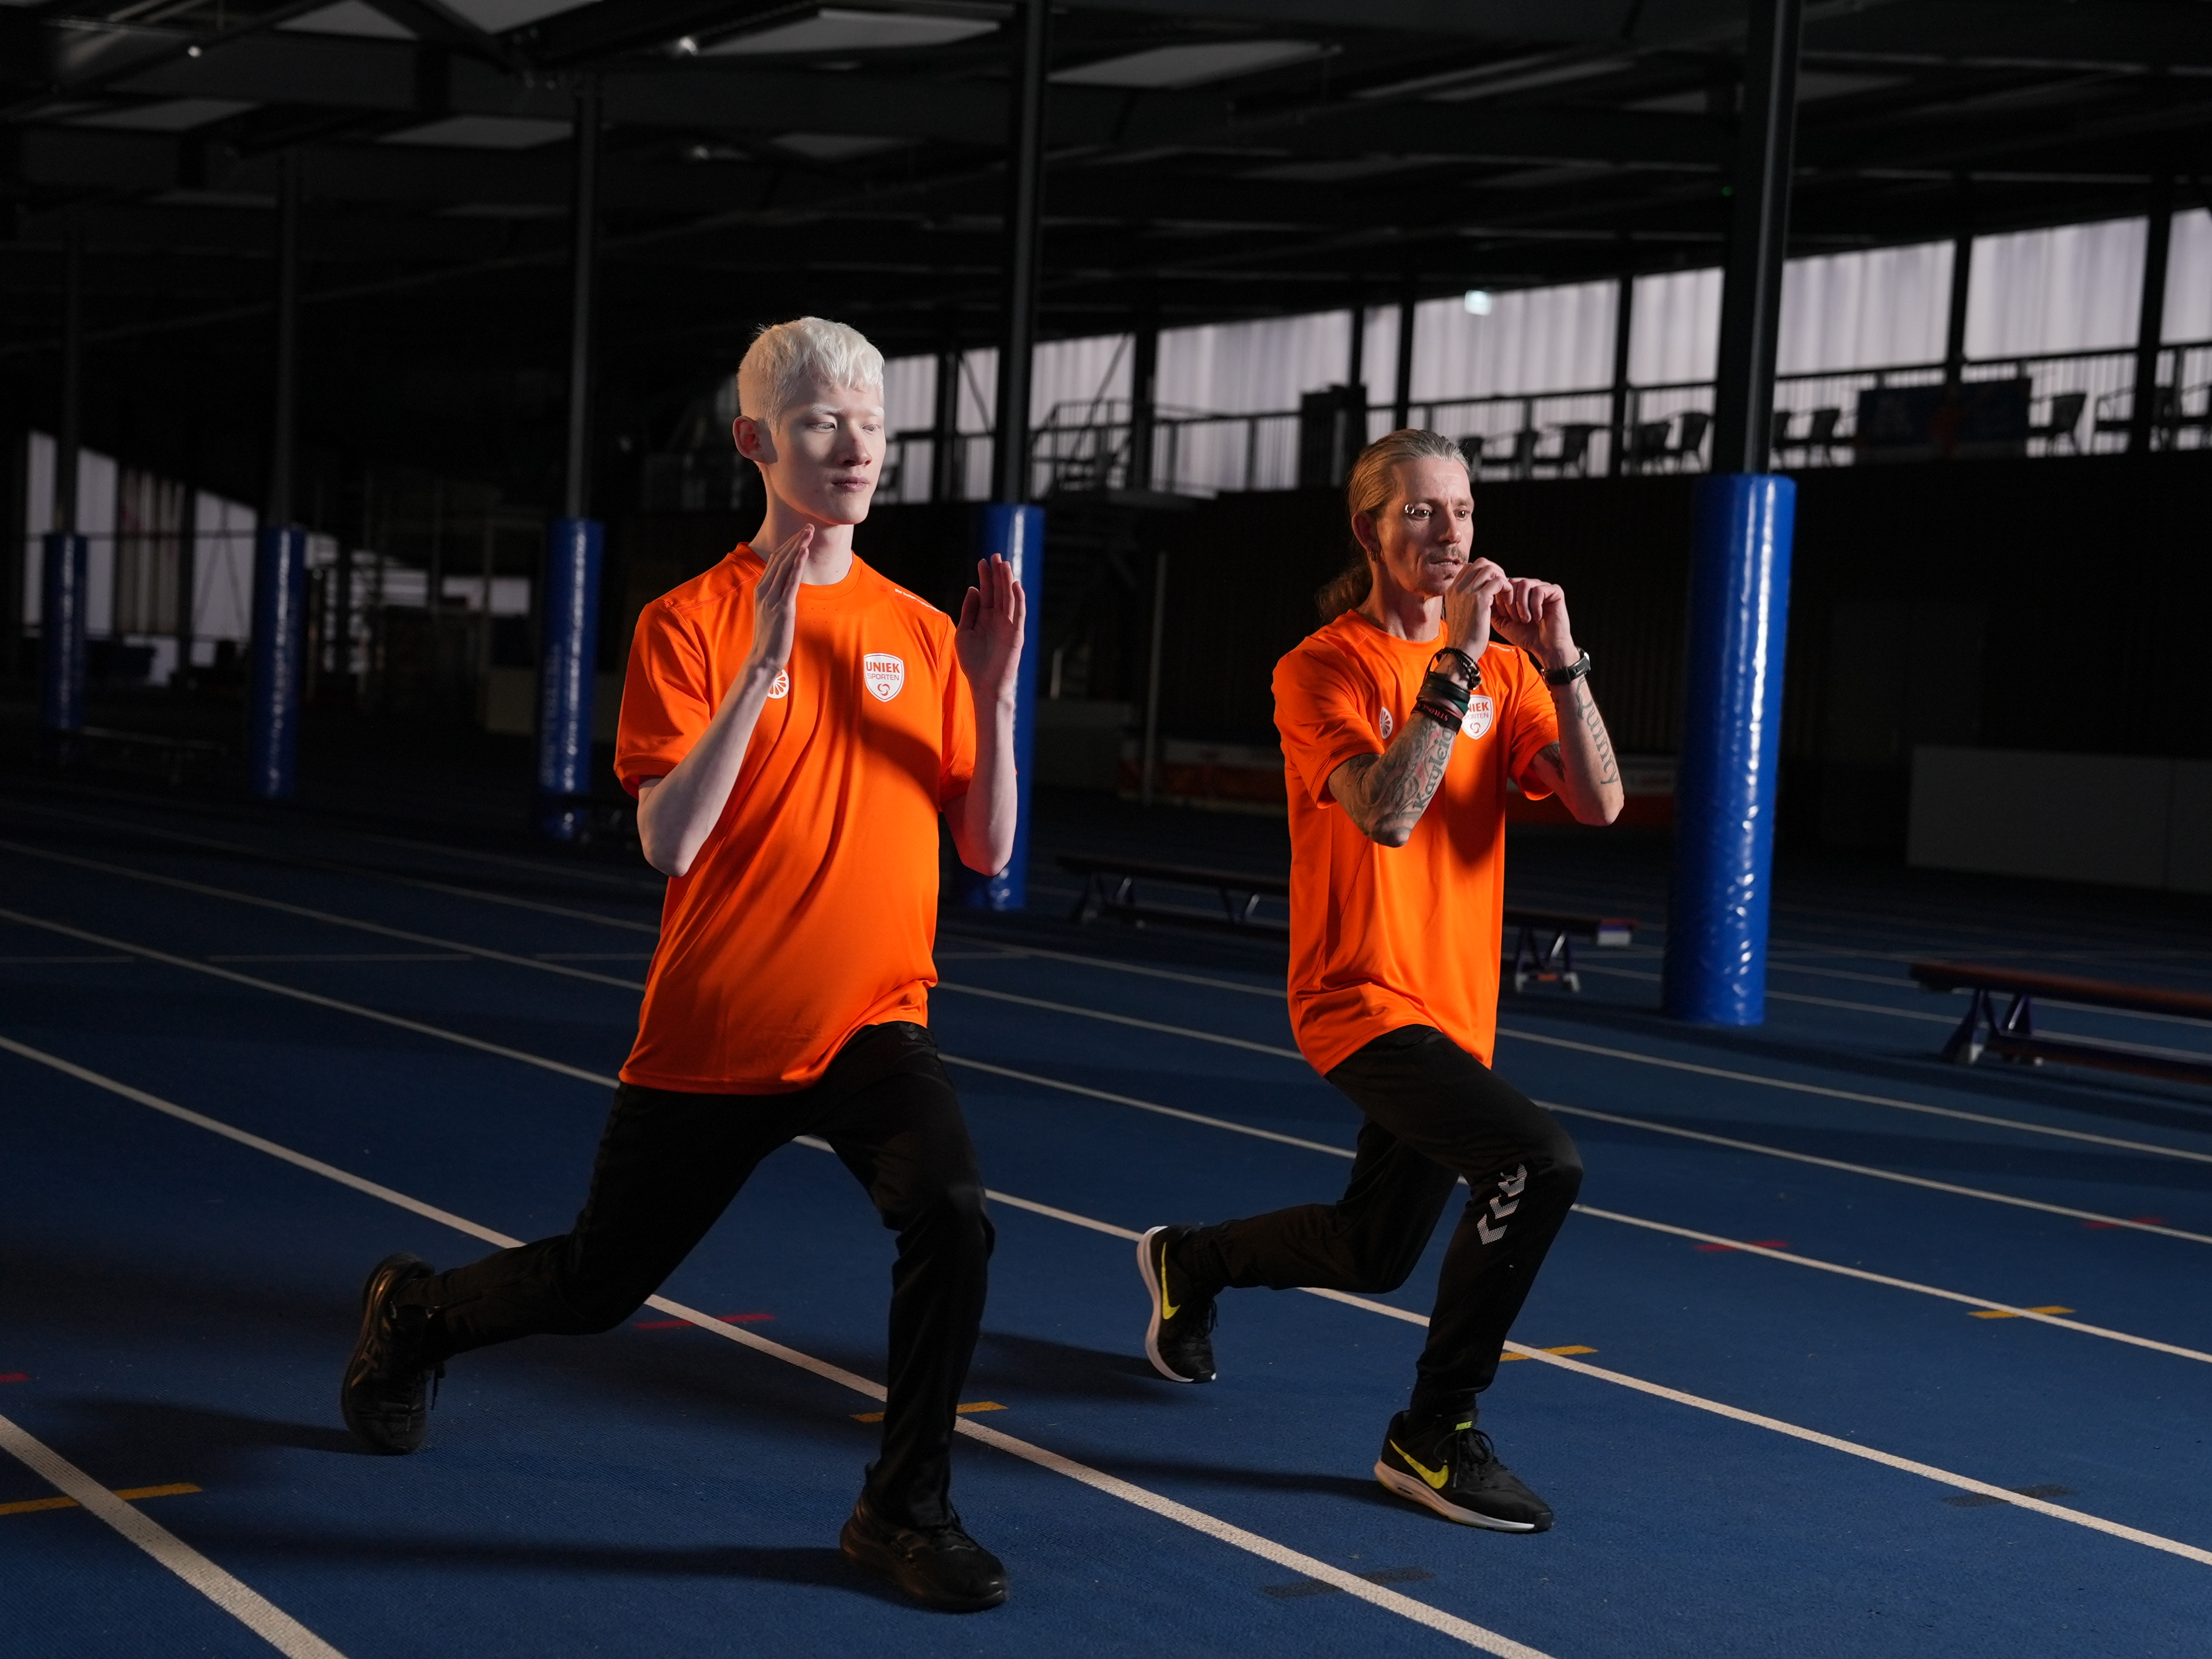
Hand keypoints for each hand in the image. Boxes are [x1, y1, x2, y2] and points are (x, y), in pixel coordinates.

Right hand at [742, 523, 810, 680]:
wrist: (763, 658)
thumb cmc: (770, 636)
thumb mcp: (771, 610)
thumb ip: (777, 595)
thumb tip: (788, 584)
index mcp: (761, 589)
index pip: (775, 560)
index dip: (789, 545)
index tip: (801, 533)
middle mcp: (764, 590)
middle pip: (780, 558)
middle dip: (795, 540)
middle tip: (809, 526)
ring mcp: (772, 599)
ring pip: (785, 566)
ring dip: (798, 547)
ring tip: (809, 533)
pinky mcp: (782, 608)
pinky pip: (790, 582)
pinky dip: (797, 565)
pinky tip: (804, 552)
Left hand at [956, 554, 1025, 705]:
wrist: (984, 685)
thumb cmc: (973, 662)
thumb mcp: (964, 632)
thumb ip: (969, 611)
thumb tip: (973, 588)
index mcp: (985, 617)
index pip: (987, 592)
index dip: (985, 577)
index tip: (982, 561)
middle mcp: (998, 618)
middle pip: (999, 591)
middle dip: (997, 574)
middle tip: (995, 555)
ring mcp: (1008, 626)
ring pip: (1009, 598)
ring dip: (1007, 582)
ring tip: (1004, 565)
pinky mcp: (1016, 634)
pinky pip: (1018, 614)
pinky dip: (1018, 600)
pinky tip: (1015, 586)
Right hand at [1442, 557, 1508, 657]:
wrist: (1461, 651)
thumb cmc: (1464, 637)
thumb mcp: (1461, 613)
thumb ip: (1467, 599)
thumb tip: (1483, 590)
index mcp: (1452, 590)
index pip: (1470, 567)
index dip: (1485, 573)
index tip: (1494, 587)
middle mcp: (1457, 587)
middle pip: (1481, 563)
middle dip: (1496, 571)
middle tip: (1503, 587)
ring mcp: (1466, 592)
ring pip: (1490, 569)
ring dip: (1502, 579)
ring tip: (1506, 595)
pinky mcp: (1479, 599)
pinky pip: (1499, 582)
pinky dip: (1507, 589)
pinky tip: (1508, 602)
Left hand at [1491, 577, 1577, 668]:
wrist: (1545, 647)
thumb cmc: (1525, 635)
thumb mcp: (1502, 622)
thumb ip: (1492, 609)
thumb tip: (1485, 595)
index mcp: (1518, 592)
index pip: (1503, 584)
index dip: (1501, 599)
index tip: (1504, 616)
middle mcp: (1530, 586)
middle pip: (1513, 582)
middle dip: (1510, 602)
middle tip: (1515, 619)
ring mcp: (1543, 587)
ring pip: (1525, 584)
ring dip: (1522, 604)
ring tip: (1525, 619)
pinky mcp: (1555, 592)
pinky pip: (1539, 590)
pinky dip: (1535, 605)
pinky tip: (1537, 617)